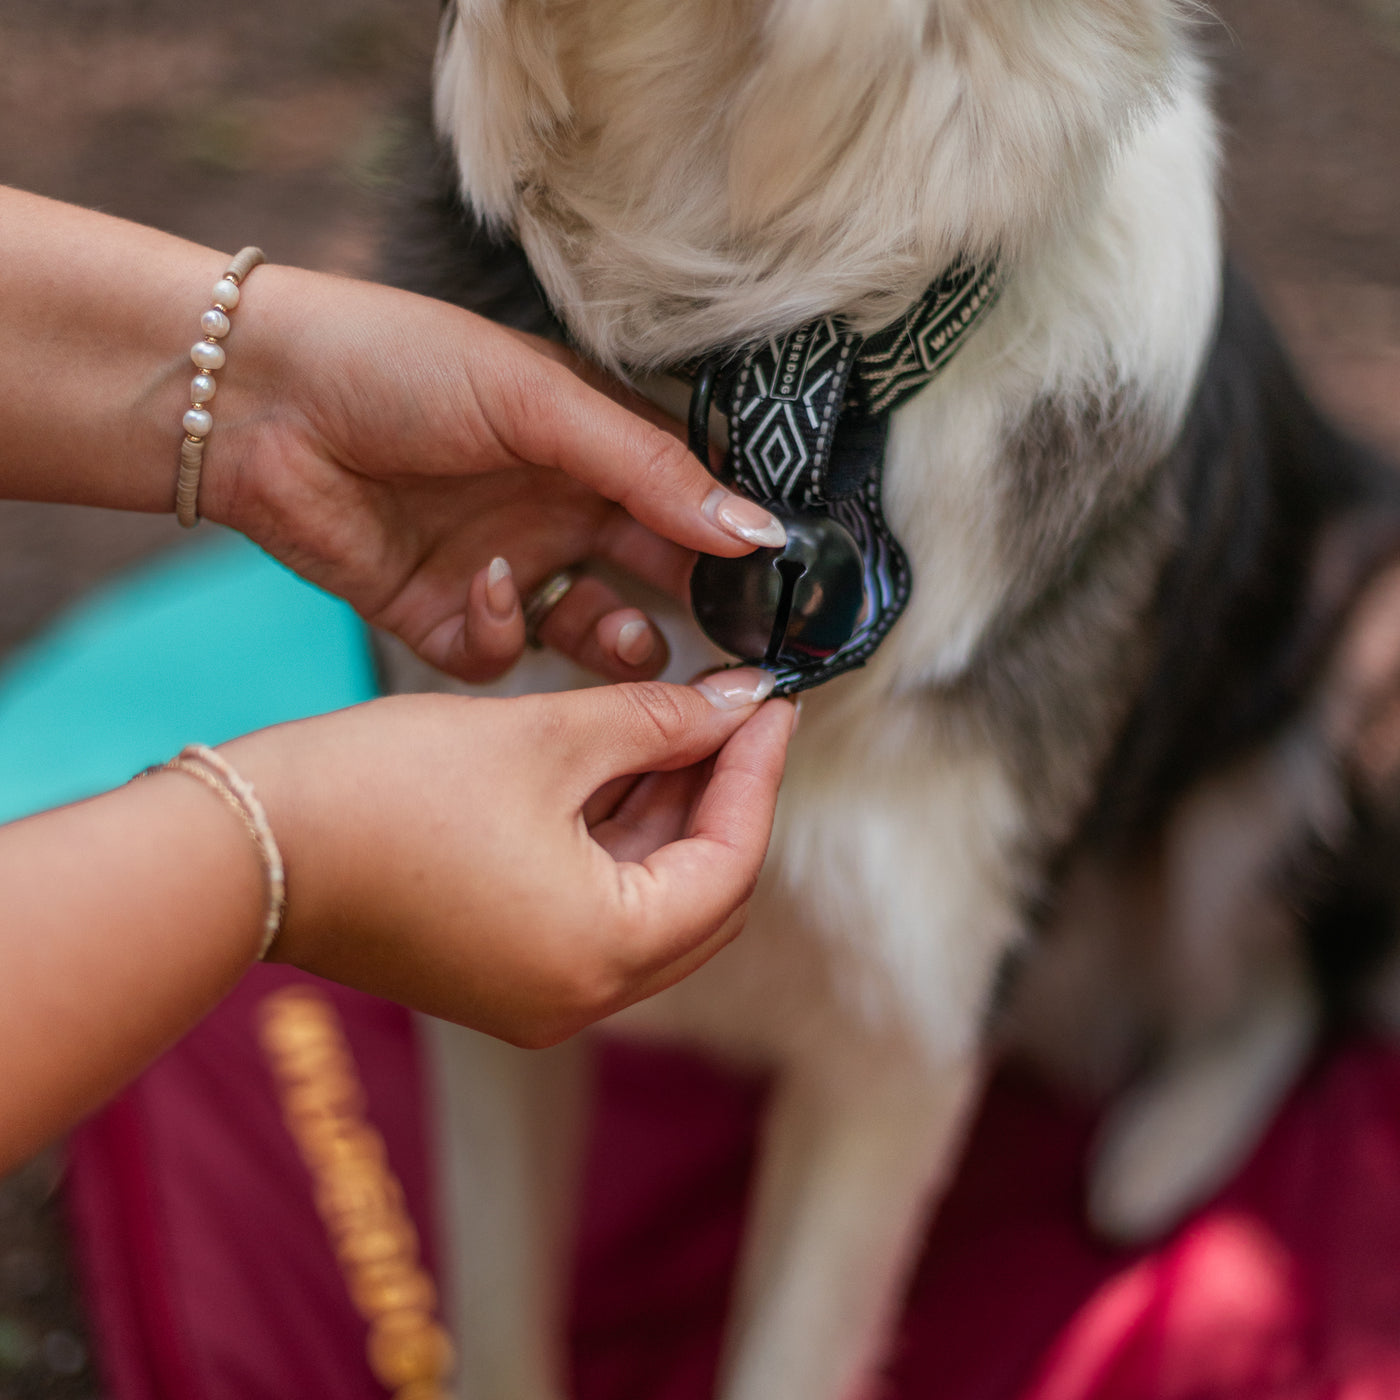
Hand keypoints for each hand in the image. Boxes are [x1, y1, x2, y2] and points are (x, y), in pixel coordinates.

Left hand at [200, 265, 785, 683]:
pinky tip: (488, 585)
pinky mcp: (447, 618)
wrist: (257, 400)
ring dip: (620, 644)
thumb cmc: (400, 364)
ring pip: (593, 634)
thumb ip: (648, 469)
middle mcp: (559, 511)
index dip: (736, 546)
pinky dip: (508, 632)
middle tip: (734, 646)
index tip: (782, 588)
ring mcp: (507, 567)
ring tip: (630, 638)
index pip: (689, 504)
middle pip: (655, 576)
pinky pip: (505, 653)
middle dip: (696, 611)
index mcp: (592, 448)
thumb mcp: (541, 400)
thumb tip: (755, 529)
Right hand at [225, 672, 793, 1045]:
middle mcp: (579, 998)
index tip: (772, 704)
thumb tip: (738, 705)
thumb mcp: (544, 738)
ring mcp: (538, 994)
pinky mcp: (501, 974)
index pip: (731, 864)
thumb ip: (658, 722)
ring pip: (648, 904)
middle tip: (730, 714)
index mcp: (602, 954)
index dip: (758, 774)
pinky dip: (615, 844)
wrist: (247, 845)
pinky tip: (617, 767)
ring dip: (668, 817)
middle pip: (701, 898)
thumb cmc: (381, 792)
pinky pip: (594, 912)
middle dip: (722, 800)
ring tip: (675, 724)